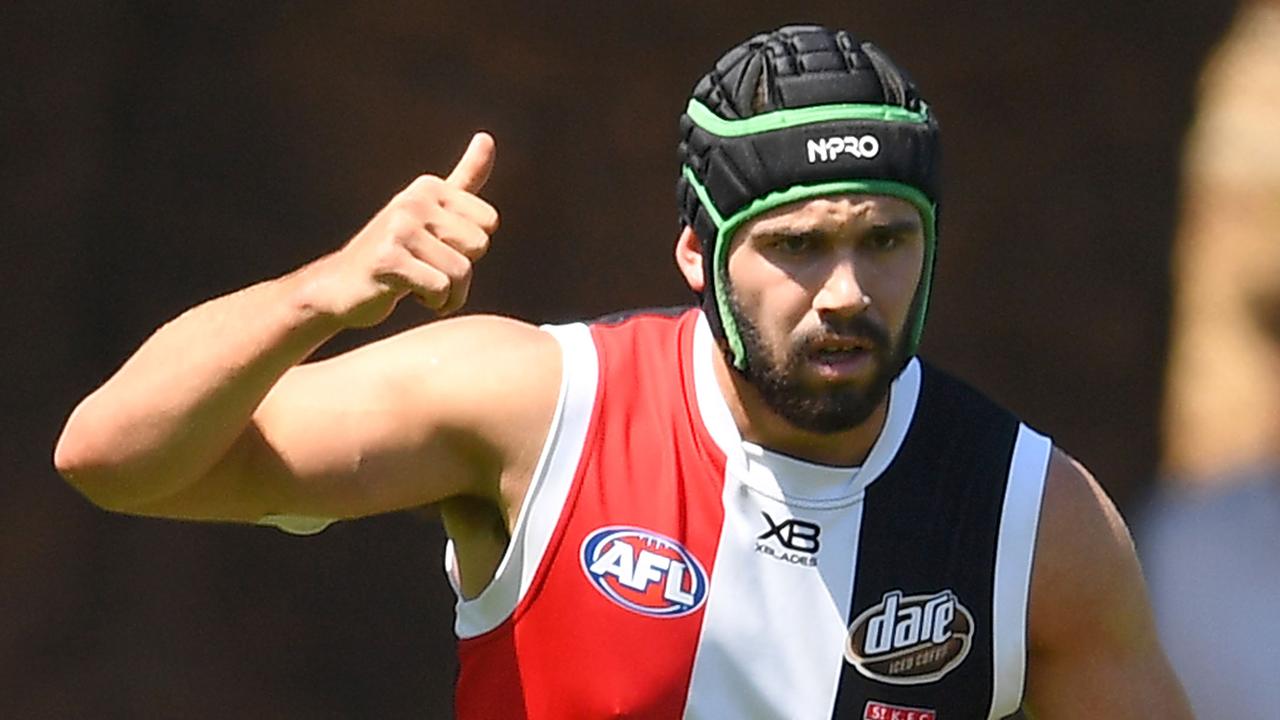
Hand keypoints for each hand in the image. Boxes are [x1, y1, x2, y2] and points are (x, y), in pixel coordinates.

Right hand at [308, 132, 499, 327]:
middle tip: (428, 271)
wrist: (339, 286)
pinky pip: (440, 287)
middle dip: (461, 272)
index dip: (470, 246)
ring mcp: (398, 229)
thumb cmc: (395, 251)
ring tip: (420, 286)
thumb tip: (487, 137)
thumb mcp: (431, 210)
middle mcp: (414, 201)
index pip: (489, 222)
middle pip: (479, 246)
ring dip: (447, 293)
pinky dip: (432, 301)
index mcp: (429, 187)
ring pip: (461, 271)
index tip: (440, 247)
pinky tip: (406, 293)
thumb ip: (464, 178)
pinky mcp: (387, 260)